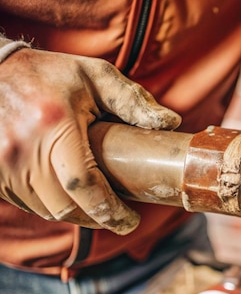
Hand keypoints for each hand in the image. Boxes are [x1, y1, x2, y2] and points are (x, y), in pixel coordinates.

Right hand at [0, 46, 180, 234]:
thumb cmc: (49, 73)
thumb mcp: (95, 76)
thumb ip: (132, 100)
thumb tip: (171, 122)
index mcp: (54, 126)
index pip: (85, 187)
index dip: (110, 212)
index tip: (131, 220)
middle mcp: (23, 150)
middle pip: (66, 208)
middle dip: (97, 219)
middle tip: (119, 216)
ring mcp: (2, 164)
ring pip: (45, 210)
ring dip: (74, 214)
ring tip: (96, 206)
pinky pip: (24, 203)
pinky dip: (49, 205)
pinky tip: (67, 197)